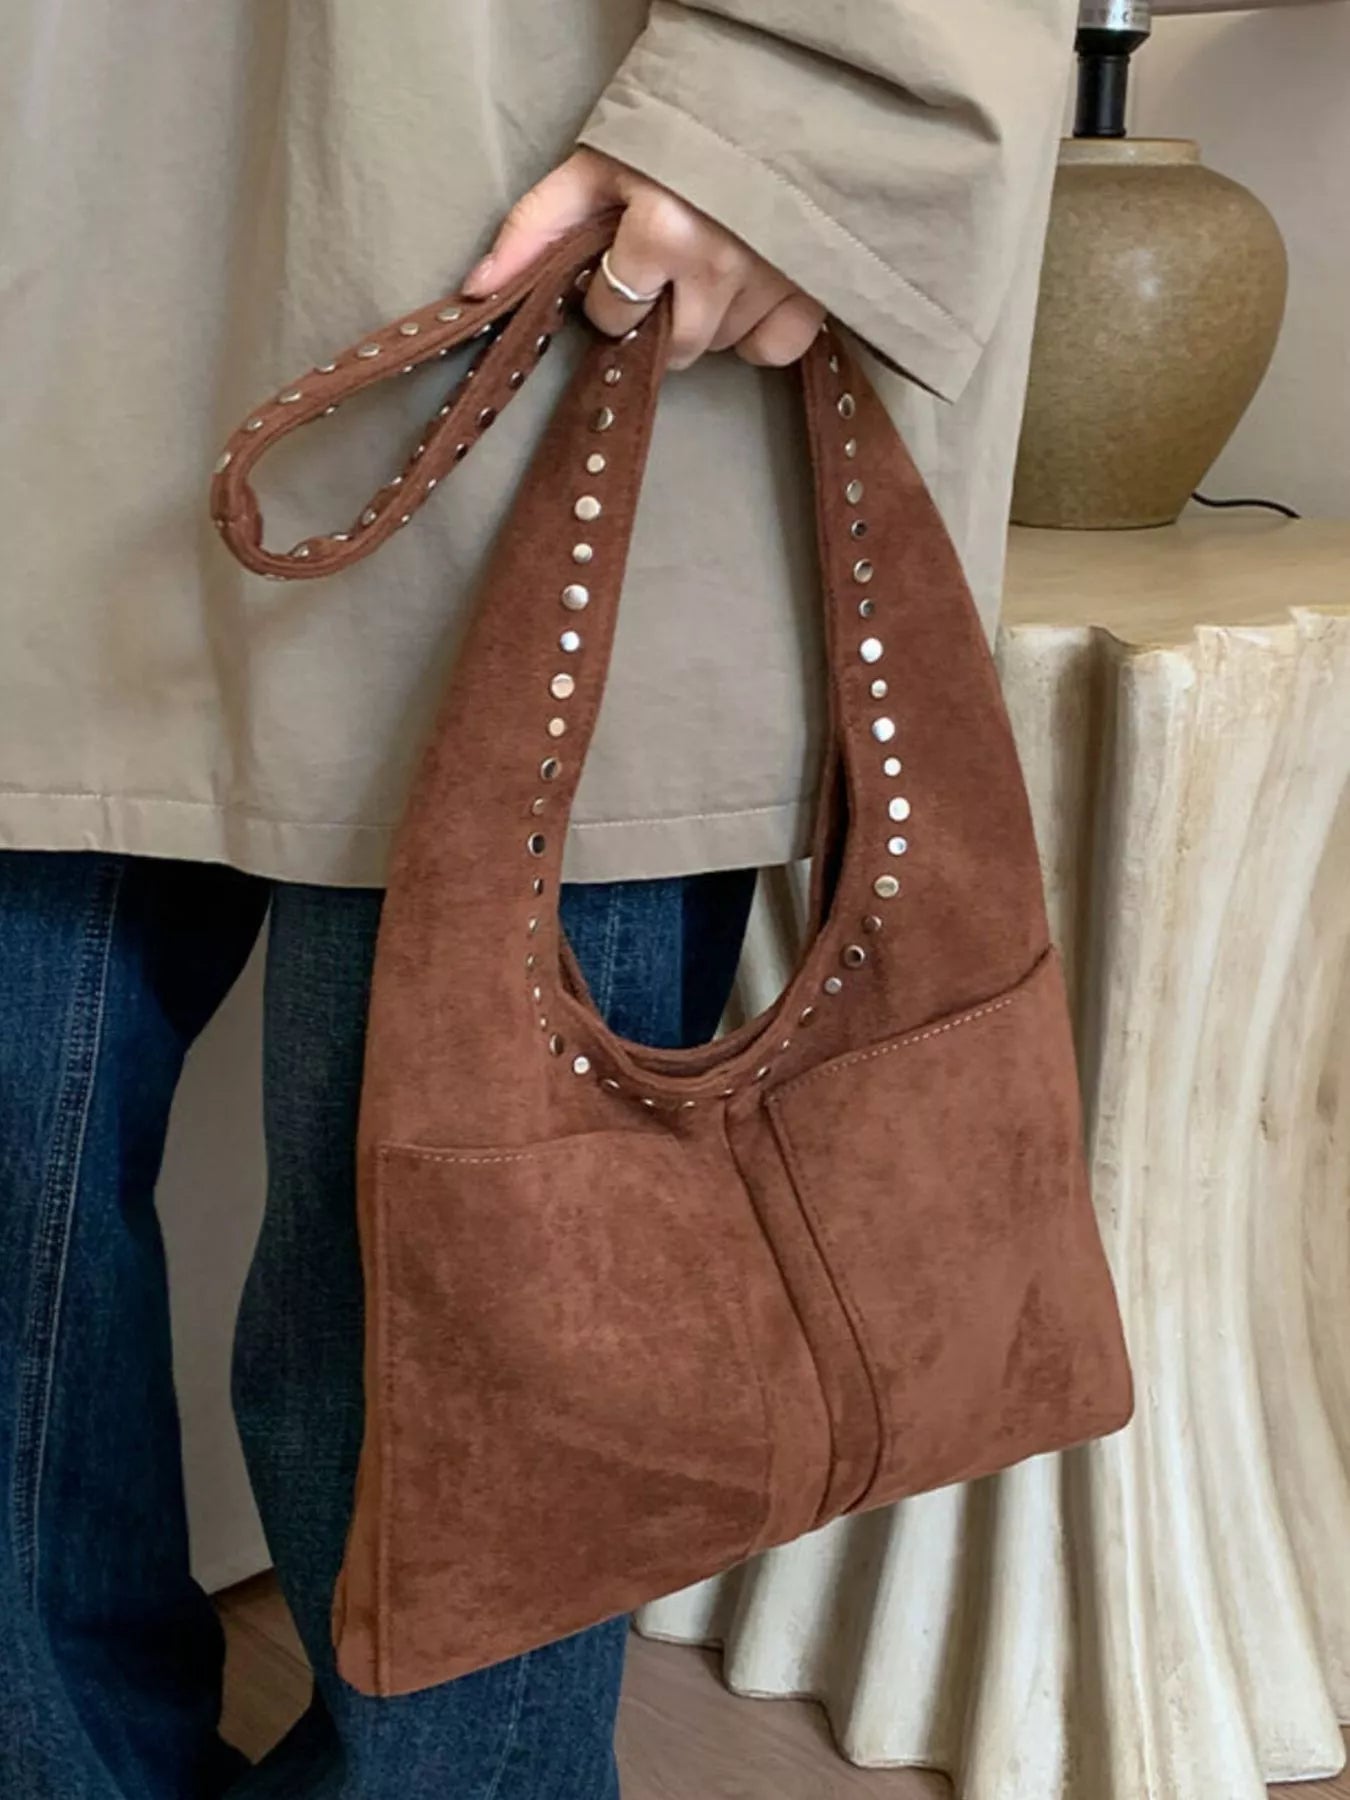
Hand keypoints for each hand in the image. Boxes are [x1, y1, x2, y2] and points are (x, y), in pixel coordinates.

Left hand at [462, 149, 824, 372]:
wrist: (770, 92)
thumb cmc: (674, 130)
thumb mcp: (595, 165)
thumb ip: (534, 228)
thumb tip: (475, 292)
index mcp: (661, 232)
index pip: (612, 313)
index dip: (606, 292)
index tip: (620, 261)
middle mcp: (718, 266)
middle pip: (668, 345)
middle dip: (654, 317)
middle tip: (661, 273)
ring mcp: (769, 282)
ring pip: (716, 345)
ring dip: (702, 320)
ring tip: (703, 268)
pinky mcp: (809, 290)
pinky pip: (771, 350)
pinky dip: (754, 336)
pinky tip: (743, 297)